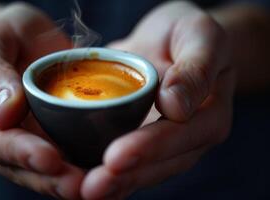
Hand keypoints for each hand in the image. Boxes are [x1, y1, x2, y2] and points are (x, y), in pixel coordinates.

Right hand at [0, 3, 83, 198]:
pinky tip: (108, 174)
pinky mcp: (58, 138)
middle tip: (79, 185)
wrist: (28, 40)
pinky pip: (70, 158)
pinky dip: (87, 168)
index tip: (49, 158)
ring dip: (70, 182)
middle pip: (24, 168)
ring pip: (48, 172)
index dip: (22, 153)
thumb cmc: (5, 37)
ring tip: (97, 186)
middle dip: (51, 179)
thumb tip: (3, 113)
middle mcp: (6, 138)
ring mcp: (33, 141)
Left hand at [81, 1, 233, 198]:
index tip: (115, 157)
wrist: (169, 40)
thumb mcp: (199, 35)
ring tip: (80, 190)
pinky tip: (78, 181)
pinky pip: (125, 164)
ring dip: (111, 184)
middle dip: (124, 177)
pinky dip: (103, 174)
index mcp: (208, 115)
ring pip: (140, 173)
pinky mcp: (141, 142)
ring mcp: (163, 145)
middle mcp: (187, 139)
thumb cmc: (186, 33)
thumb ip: (195, 68)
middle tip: (90, 186)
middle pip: (158, 165)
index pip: (180, 137)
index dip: (148, 149)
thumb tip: (176, 107)